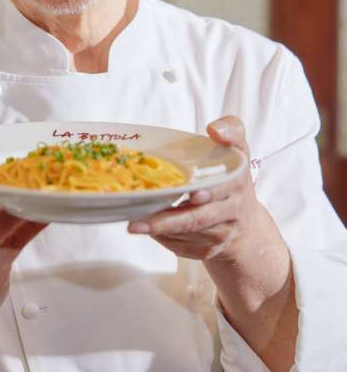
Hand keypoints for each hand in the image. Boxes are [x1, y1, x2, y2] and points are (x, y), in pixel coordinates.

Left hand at [128, 116, 262, 260]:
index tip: (190, 193)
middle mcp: (231, 213)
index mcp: (236, 184)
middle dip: (167, 222)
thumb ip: (231, 131)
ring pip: (186, 235)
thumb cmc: (232, 177)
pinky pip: (182, 247)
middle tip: (136, 223)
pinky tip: (149, 229)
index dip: (204, 193)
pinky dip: (164, 239)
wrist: (246, 225)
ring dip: (160, 231)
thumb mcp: (238, 150)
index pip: (220, 189)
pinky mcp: (208, 251)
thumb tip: (214, 129)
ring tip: (134, 223)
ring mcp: (220, 236)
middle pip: (197, 220)